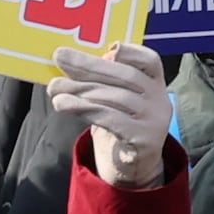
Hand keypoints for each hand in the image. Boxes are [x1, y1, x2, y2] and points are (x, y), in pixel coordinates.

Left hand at [47, 44, 174, 185]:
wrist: (134, 166)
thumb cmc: (120, 123)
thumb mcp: (115, 100)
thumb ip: (103, 81)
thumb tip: (73, 59)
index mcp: (155, 83)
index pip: (150, 61)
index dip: (131, 51)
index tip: (108, 46)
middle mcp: (159, 99)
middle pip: (125, 76)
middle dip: (90, 65)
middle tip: (60, 57)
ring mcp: (153, 120)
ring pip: (115, 98)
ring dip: (80, 90)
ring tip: (54, 88)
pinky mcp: (142, 139)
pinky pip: (111, 119)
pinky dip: (85, 109)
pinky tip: (64, 104)